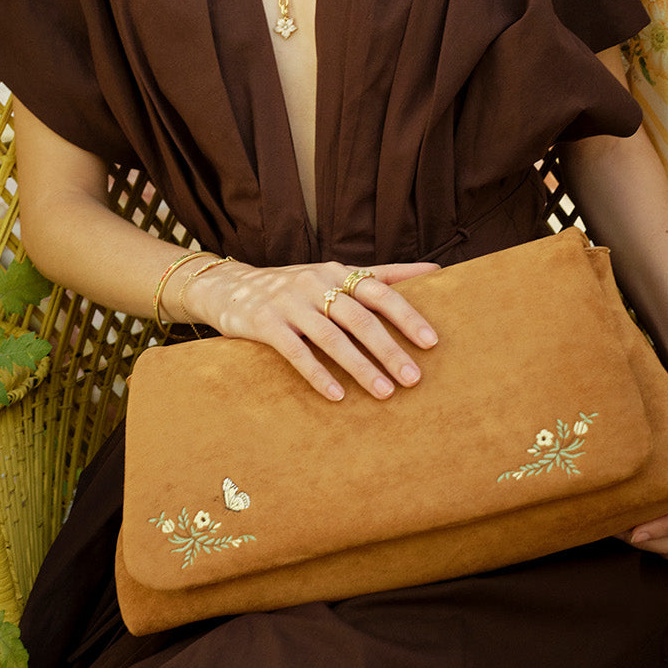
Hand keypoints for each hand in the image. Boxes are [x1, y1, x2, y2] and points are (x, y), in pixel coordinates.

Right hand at [180, 259, 440, 401]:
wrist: (231, 287)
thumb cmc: (295, 286)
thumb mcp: (334, 274)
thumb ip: (382, 274)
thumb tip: (435, 270)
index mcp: (337, 272)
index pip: (379, 292)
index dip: (406, 315)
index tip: (431, 342)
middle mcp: (315, 282)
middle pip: (360, 318)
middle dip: (389, 349)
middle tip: (414, 379)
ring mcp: (289, 303)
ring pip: (332, 337)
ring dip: (361, 367)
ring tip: (385, 392)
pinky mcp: (265, 323)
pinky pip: (296, 352)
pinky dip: (318, 374)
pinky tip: (336, 396)